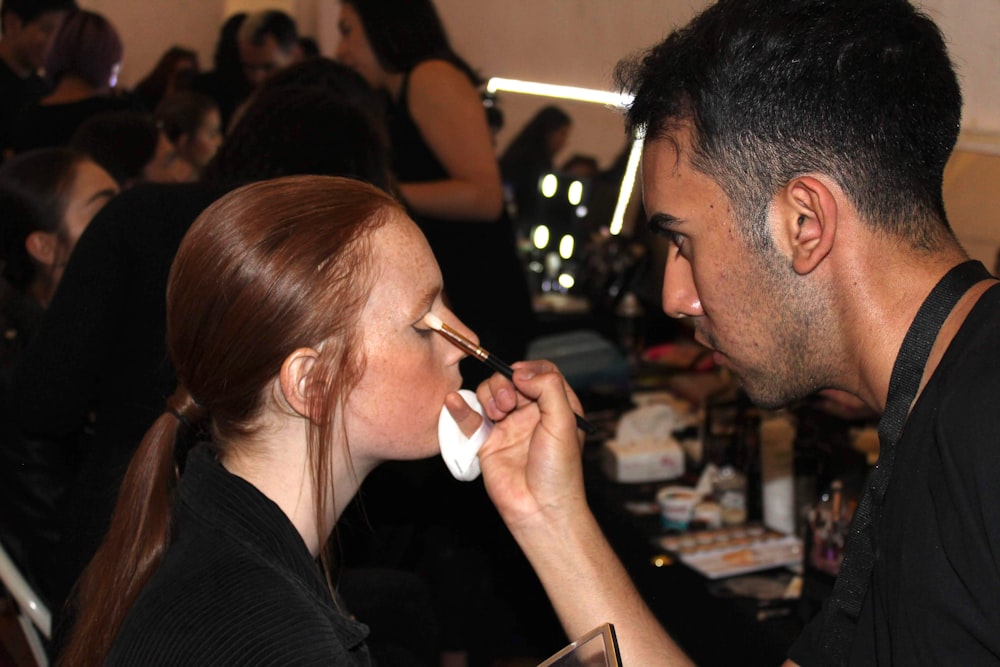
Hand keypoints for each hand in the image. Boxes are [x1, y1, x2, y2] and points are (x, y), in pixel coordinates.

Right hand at [472, 360, 586, 531]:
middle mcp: (530, 413)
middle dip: (504, 384)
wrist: (540, 508)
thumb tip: (519, 373)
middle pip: (509, 379)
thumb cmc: (559, 470)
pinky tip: (454, 401)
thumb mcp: (565, 422)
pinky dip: (460, 407)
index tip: (520, 377)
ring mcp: (507, 426)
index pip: (540, 372)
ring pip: (489, 394)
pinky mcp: (486, 441)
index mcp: (555, 405)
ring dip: (488, 397)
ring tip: (496, 415)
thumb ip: (548, 388)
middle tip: (508, 404)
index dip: (528, 369)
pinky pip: (469, 418)